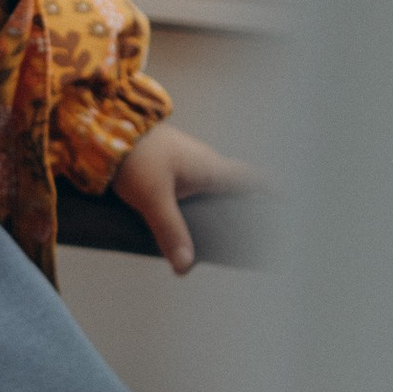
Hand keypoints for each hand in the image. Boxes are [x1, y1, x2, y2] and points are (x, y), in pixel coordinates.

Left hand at [111, 120, 260, 273]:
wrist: (102, 124)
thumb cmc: (134, 155)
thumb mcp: (153, 199)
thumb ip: (170, 232)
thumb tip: (186, 267)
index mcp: (210, 168)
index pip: (251, 179)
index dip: (271, 190)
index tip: (289, 200)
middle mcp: (203, 163)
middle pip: (230, 188)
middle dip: (241, 208)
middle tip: (251, 234)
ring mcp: (184, 161)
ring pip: (206, 187)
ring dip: (212, 206)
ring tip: (213, 237)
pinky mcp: (165, 162)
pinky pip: (187, 185)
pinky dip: (191, 201)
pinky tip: (179, 220)